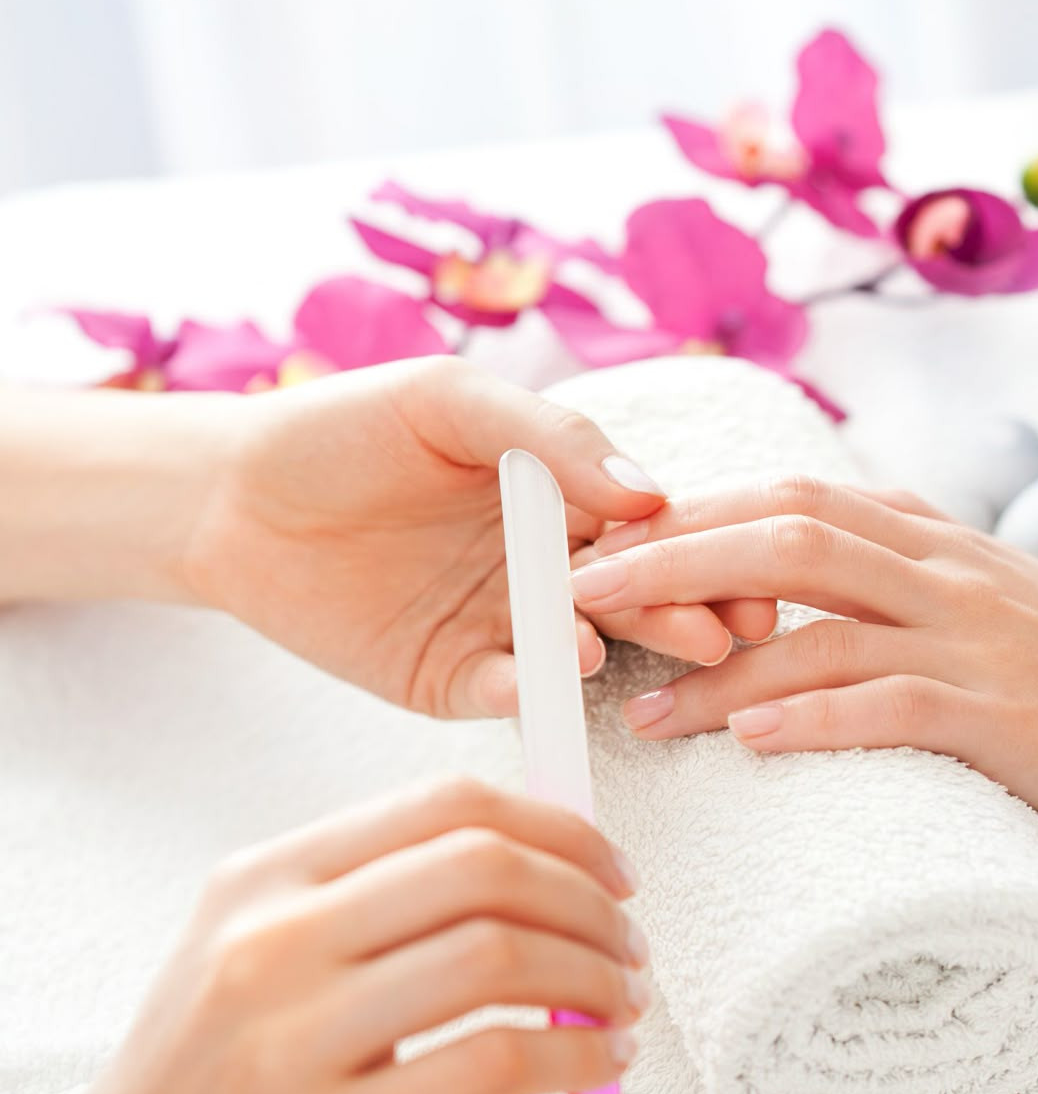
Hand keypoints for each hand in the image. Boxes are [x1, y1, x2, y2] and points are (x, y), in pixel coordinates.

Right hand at [0, 778, 647, 1093]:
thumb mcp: (248, 959)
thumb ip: (369, 912)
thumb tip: (524, 889)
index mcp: (263, 881)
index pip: (443, 807)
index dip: (554, 827)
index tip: (607, 867)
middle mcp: (273, 941)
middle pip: (483, 867)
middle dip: (587, 898)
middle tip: (628, 939)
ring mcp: (293, 1038)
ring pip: (497, 956)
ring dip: (592, 975)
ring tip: (622, 1002)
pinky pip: (490, 1067)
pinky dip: (573, 1057)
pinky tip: (598, 1066)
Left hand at [182, 359, 774, 715]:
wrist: (232, 495)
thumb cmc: (343, 428)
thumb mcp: (451, 402)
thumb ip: (550, 437)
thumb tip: (653, 492)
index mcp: (559, 499)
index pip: (650, 530)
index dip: (699, 552)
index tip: (749, 574)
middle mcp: (544, 569)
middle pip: (632, 596)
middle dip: (678, 613)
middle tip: (718, 630)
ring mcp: (500, 629)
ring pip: (577, 649)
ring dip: (613, 652)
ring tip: (627, 644)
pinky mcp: (450, 679)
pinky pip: (503, 691)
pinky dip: (530, 688)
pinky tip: (551, 673)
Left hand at [570, 475, 1037, 841]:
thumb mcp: (971, 589)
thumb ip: (881, 566)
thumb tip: (776, 568)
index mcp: (922, 534)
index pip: (783, 499)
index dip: (683, 520)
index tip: (601, 549)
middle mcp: (939, 571)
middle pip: (782, 536)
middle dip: (669, 562)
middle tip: (577, 596)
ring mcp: (971, 639)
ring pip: (822, 624)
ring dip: (717, 668)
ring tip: (640, 711)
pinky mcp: (1003, 717)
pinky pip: (895, 706)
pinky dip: (818, 717)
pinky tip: (754, 739)